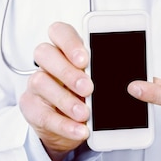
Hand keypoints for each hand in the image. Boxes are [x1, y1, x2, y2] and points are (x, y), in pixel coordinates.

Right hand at [19, 22, 93, 160]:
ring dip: (65, 100)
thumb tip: (130, 79)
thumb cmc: (85, 95)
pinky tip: (80, 129)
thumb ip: (104, 74)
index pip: (59, 32)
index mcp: (64, 49)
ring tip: (85, 113)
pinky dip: (63, 124)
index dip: (69, 42)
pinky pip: (42, 114)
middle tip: (88, 88)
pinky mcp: (30, 107)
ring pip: (40, 82)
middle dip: (67, 71)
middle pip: (45, 53)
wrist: (70, 125)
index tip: (84, 59)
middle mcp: (47, 63)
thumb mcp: (98, 81)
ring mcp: (36, 84)